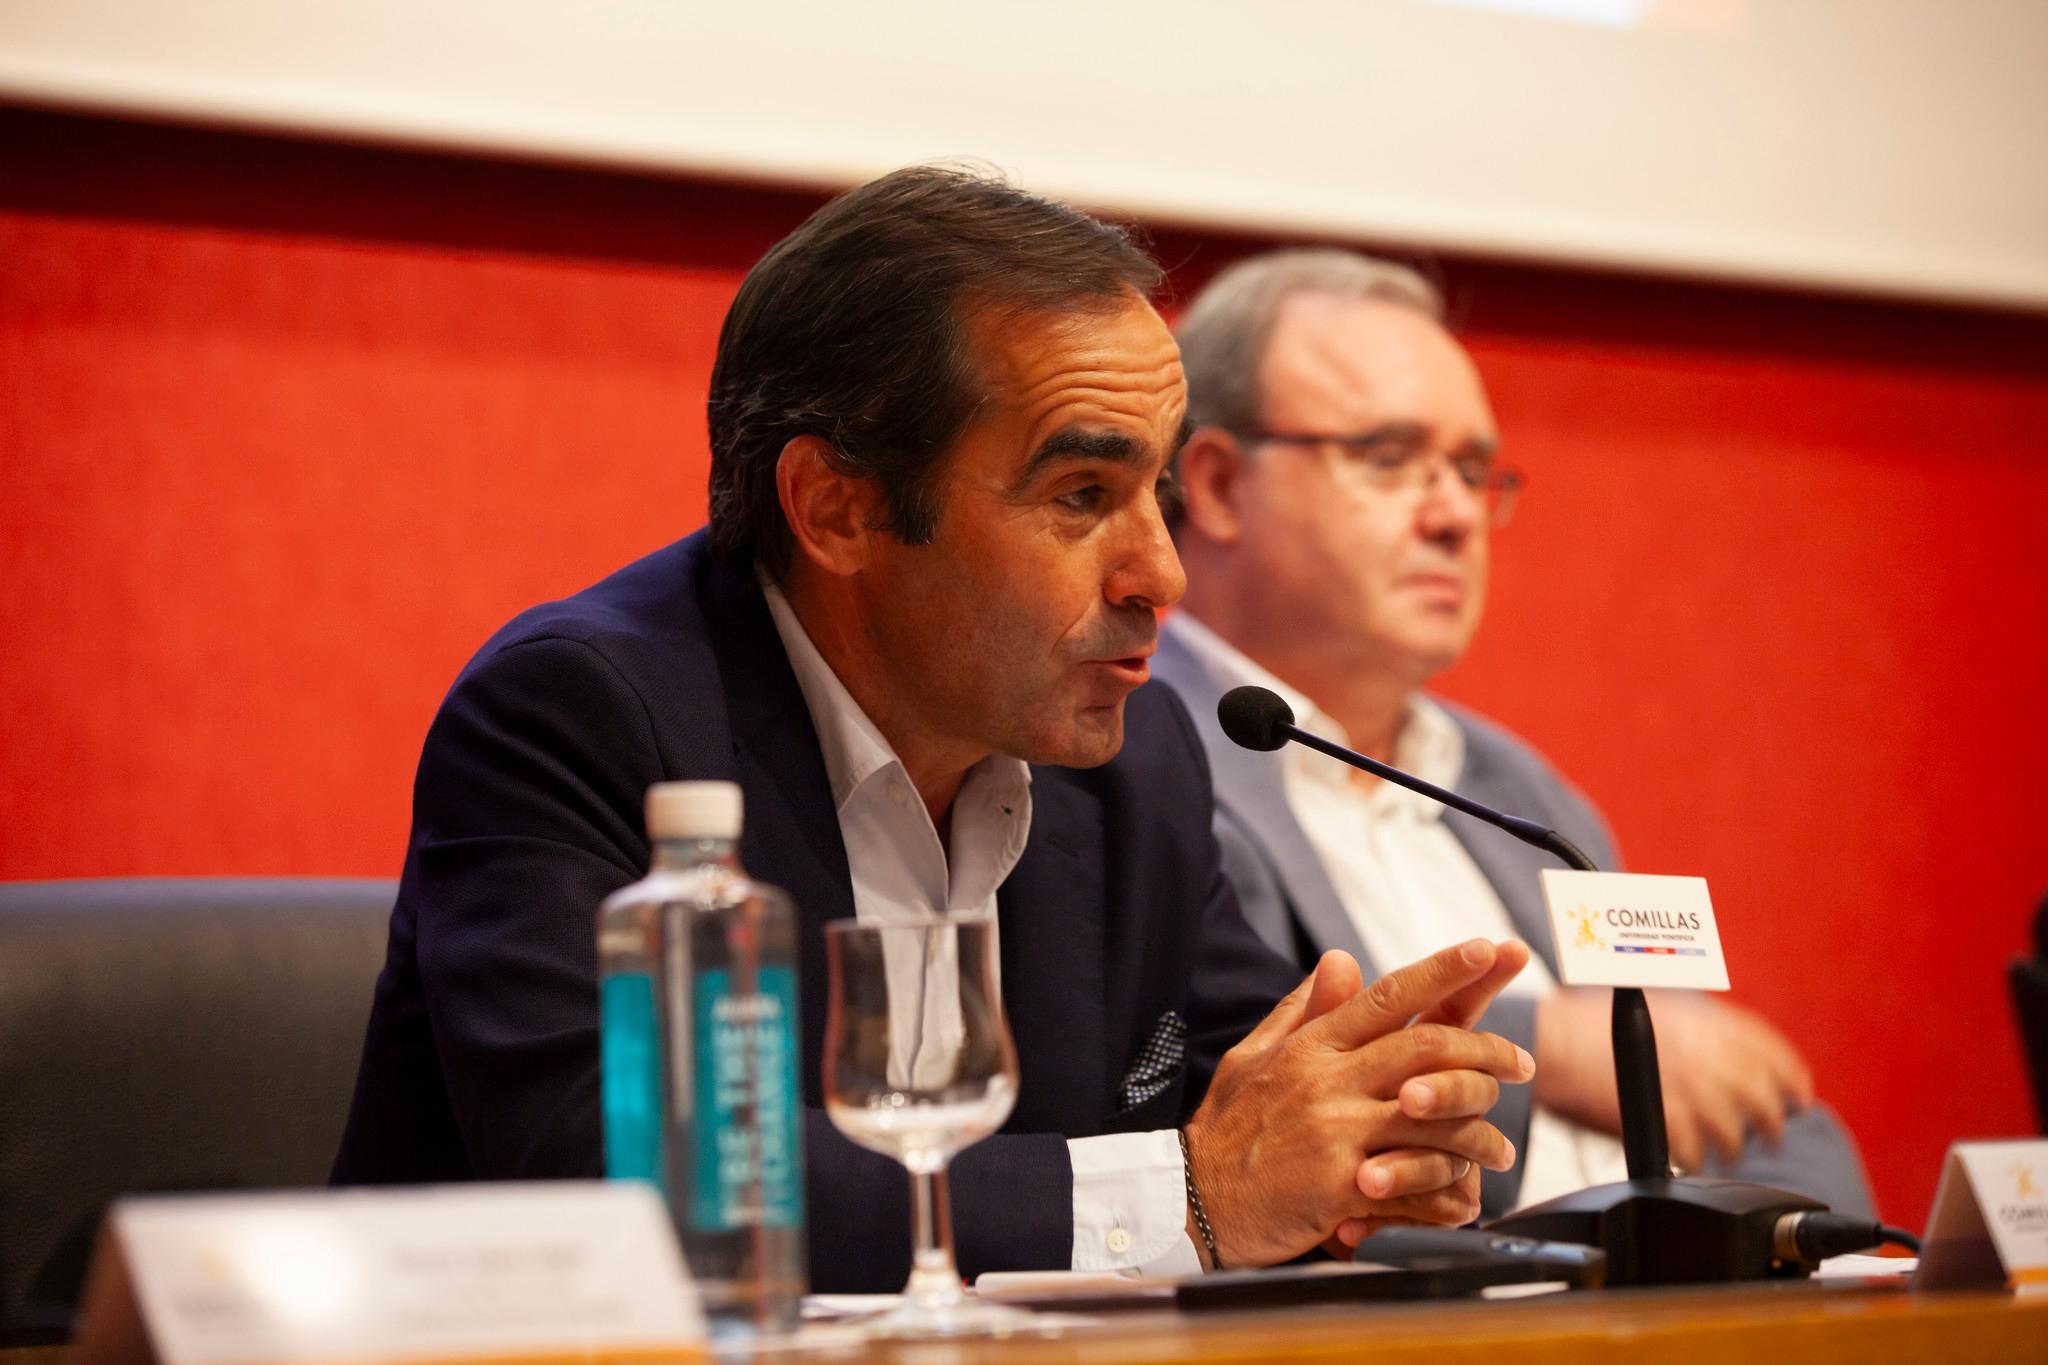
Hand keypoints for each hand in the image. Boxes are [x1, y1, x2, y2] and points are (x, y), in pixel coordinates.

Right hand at [1183, 940, 1535, 1267]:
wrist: (1190, 1200)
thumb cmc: (1227, 1130)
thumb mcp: (1255, 1056)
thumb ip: (1305, 1009)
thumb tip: (1342, 960)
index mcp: (1310, 1046)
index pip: (1386, 996)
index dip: (1441, 969)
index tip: (1484, 950)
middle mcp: (1326, 1080)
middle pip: (1427, 1048)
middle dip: (1487, 1050)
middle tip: (1520, 1062)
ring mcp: (1335, 1131)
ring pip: (1435, 1114)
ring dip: (1481, 1131)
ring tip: (1499, 1148)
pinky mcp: (1341, 1184)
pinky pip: (1417, 1178)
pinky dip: (1449, 1188)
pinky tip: (1465, 1195)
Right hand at [1534, 988, 1814, 1169]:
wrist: (1554, 1041)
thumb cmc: (1592, 1024)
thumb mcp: (1658, 1007)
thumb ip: (1701, 1029)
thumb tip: (1731, 1055)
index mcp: (1707, 1021)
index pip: (1770, 1050)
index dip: (1791, 1077)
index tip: (1798, 1096)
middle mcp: (1706, 1052)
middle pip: (1762, 1097)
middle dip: (1772, 1124)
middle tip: (1771, 1137)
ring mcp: (1687, 1086)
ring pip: (1732, 1132)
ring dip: (1731, 1149)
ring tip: (1723, 1156)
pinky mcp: (1663, 1117)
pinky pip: (1693, 1153)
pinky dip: (1693, 1161)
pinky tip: (1687, 1162)